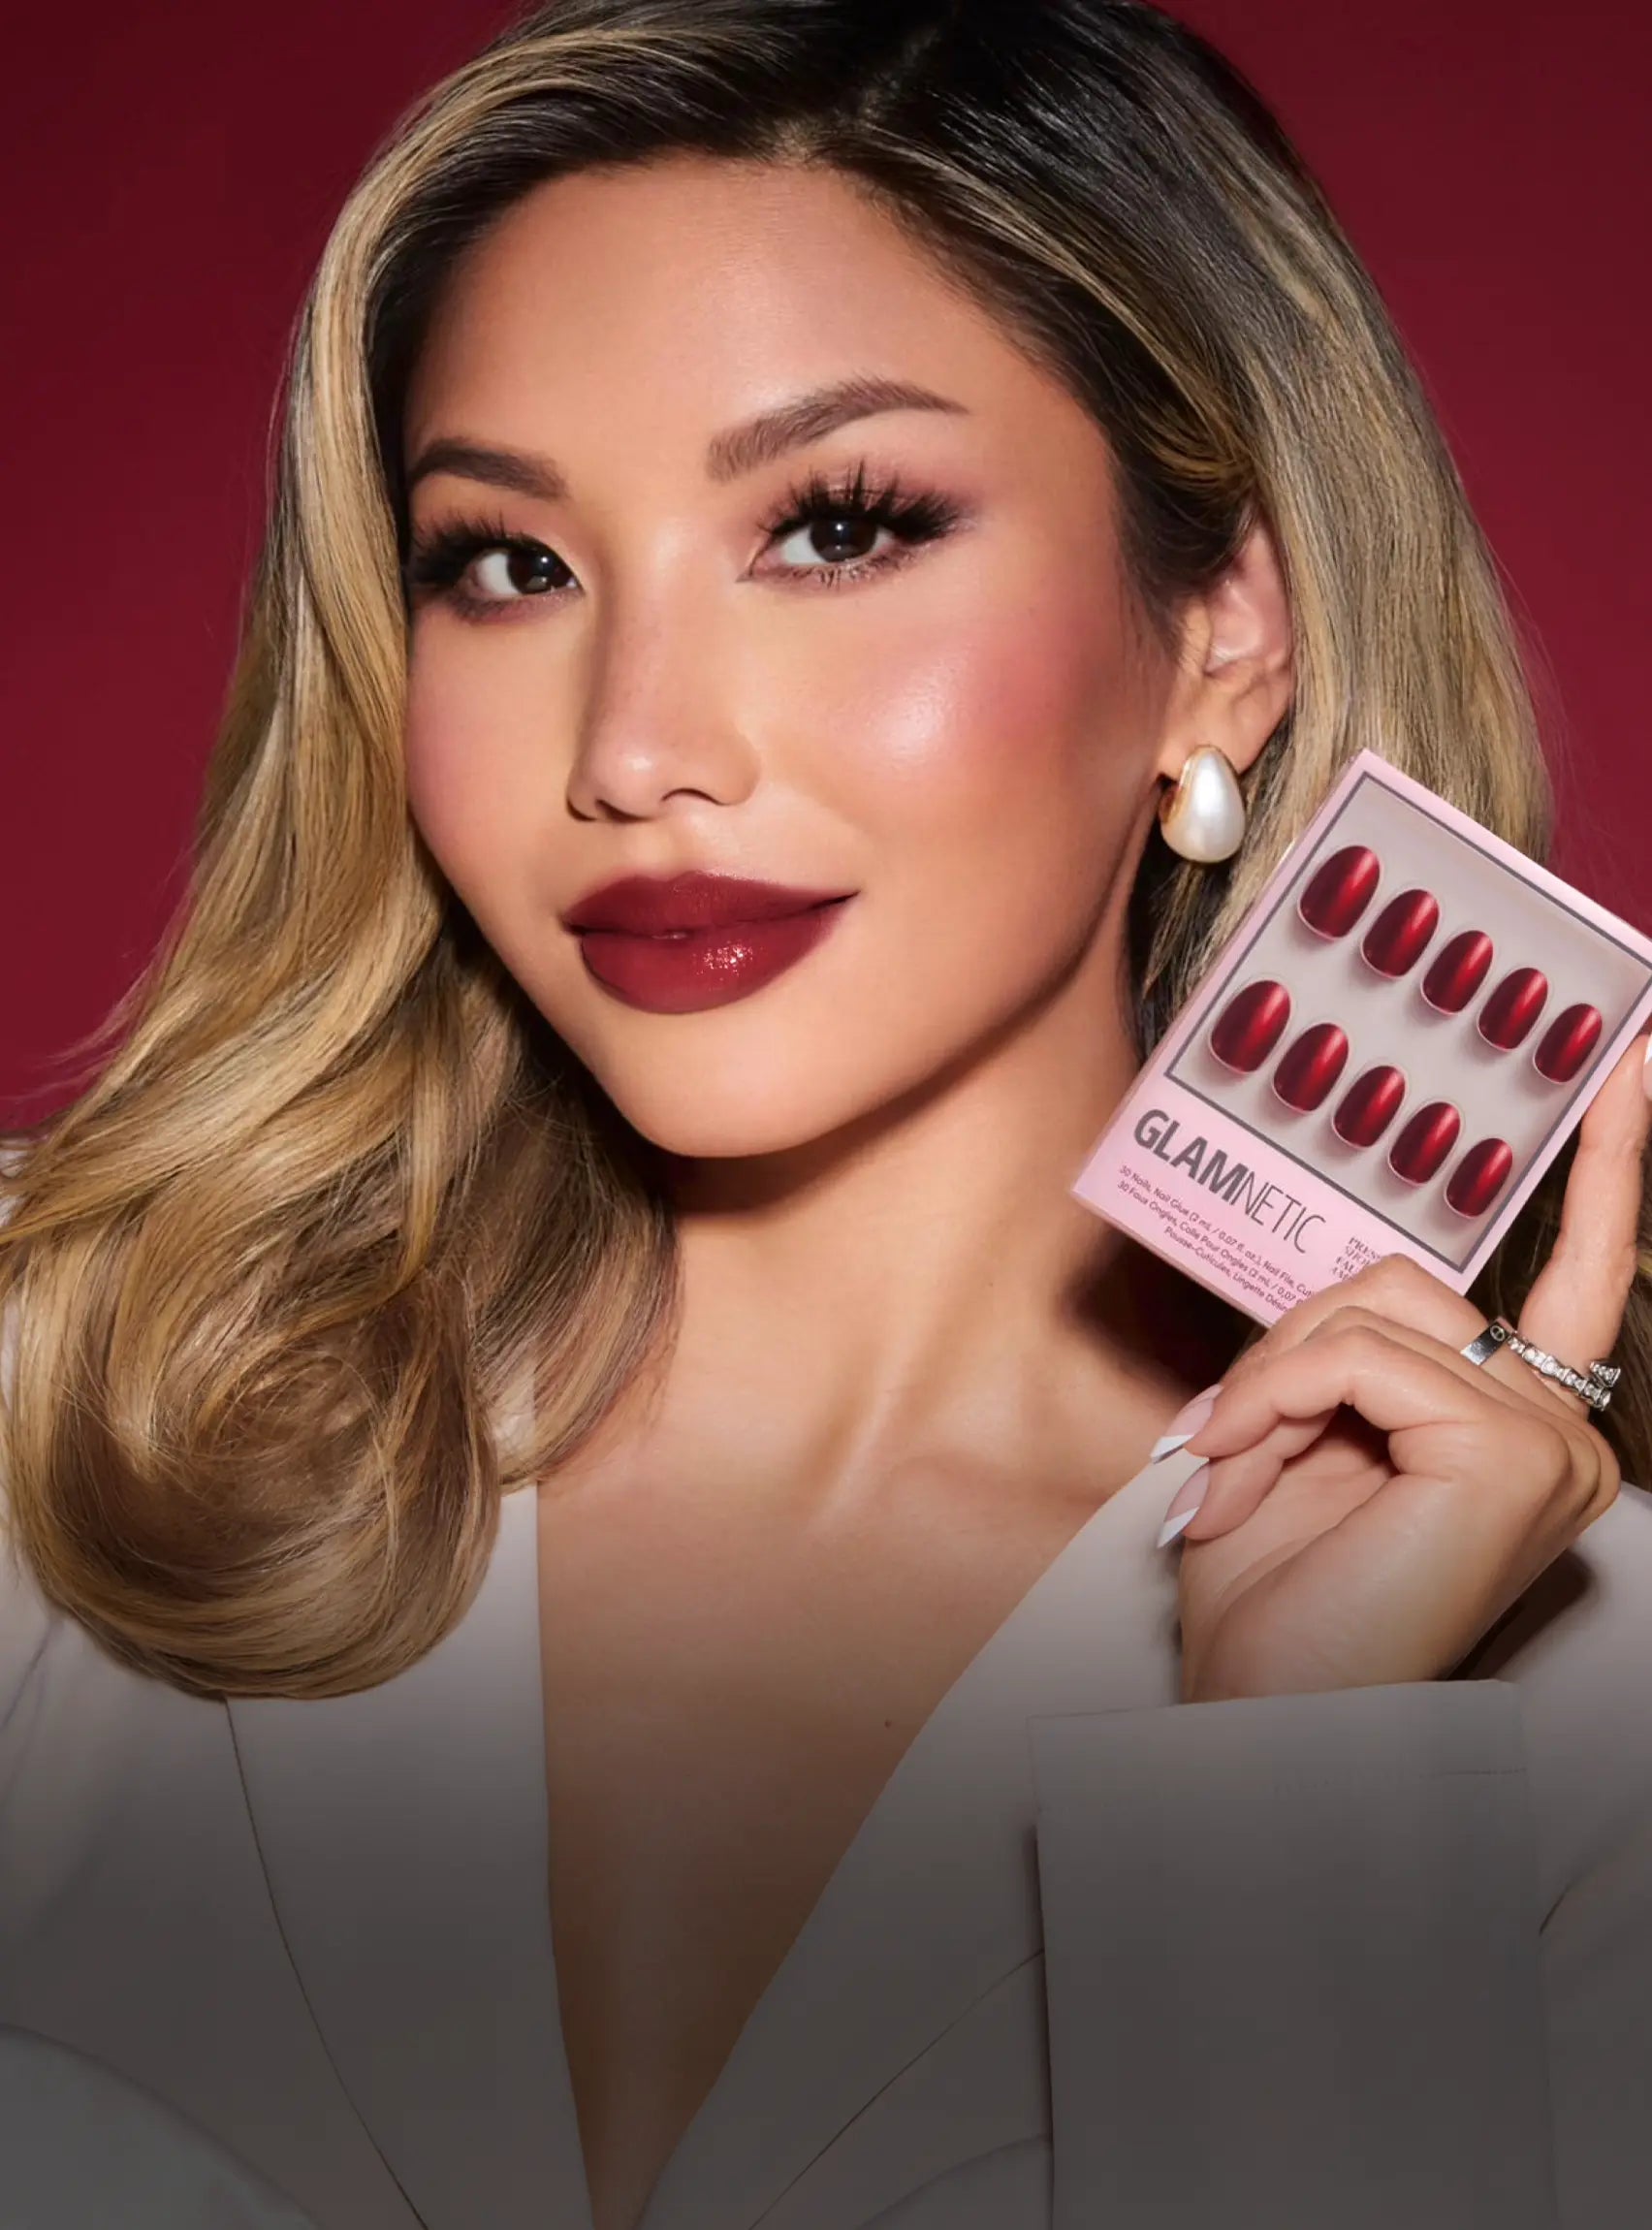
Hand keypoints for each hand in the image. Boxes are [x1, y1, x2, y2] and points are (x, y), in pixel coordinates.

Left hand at [1166, 1032, 1651, 1702]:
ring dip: (1267, 1384)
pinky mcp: (1511, 1453)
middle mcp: (1564, 1426)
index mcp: (1527, 1420)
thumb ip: (1345, 1351)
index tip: (1637, 1058)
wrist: (1263, 1715)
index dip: (1618, 1161)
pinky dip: (1272, 1400)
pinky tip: (1242, 1471)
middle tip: (1225, 1445)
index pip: (1586, 1269)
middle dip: (1289, 1349)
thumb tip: (1349, 1297)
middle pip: (1405, 1284)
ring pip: (1373, 1312)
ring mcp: (1551, 1440)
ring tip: (1229, 1473)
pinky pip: (1356, 1358)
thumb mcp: (1305, 1439)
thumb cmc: (1279, 1599)